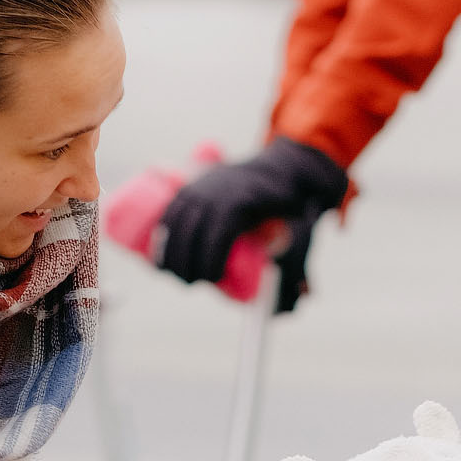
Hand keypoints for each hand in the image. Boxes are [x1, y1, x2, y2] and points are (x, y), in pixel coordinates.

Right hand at [153, 137, 346, 293]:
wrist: (277, 166)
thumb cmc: (286, 200)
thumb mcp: (296, 221)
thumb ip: (294, 253)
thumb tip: (302, 294)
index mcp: (236, 202)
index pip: (215, 238)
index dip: (209, 263)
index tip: (212, 279)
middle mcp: (213, 192)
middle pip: (189, 234)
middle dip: (185, 264)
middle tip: (192, 283)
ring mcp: (199, 186)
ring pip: (174, 222)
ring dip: (168, 252)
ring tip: (172, 274)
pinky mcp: (190, 185)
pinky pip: (168, 210)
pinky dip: (160, 233)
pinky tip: (158, 253)